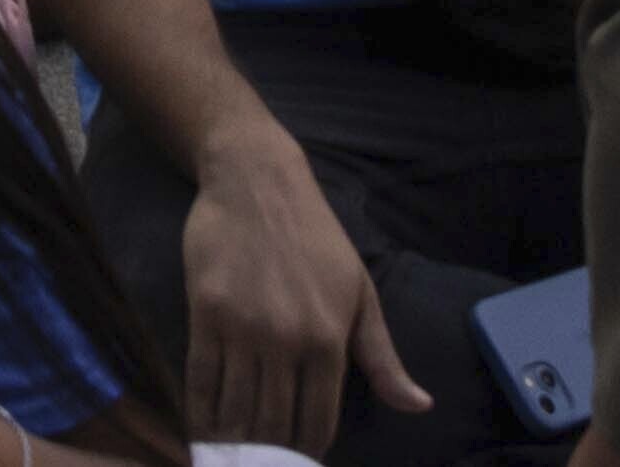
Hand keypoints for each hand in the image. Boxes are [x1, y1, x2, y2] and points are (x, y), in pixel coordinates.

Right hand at [173, 130, 418, 456]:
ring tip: (233, 453)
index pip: (318, 422)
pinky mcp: (204, 312)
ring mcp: (242, 327)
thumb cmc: (316, 239)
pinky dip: (200, 412)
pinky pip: (200, 379)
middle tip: (262, 461)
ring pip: (234, 409)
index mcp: (329, 339)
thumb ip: (383, 356)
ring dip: (233, 440)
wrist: (257, 181)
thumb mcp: (360, 292)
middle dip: (268, 453)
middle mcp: (286, 339)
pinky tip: (202, 427)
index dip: (307, 452)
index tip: (297, 461)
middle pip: (273, 424)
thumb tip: (420, 406)